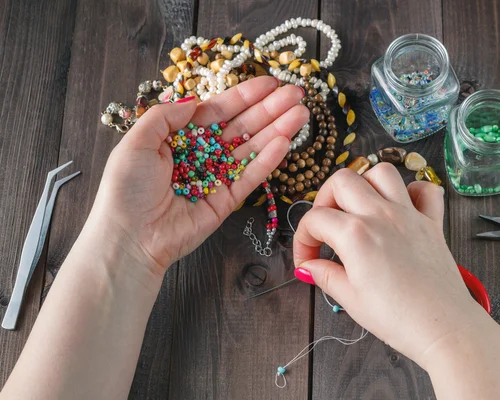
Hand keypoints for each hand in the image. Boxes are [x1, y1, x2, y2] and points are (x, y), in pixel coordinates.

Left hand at [86, 77, 307, 274]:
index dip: (244, 96)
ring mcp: (216, 178)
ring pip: (251, 149)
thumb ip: (167, 116)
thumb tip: (196, 102)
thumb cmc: (126, 189)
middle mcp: (202, 155)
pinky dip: (267, 160)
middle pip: (241, 127)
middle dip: (269, 110)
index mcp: (180, 138)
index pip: (218, 111)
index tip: (270, 83)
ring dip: (277, 130)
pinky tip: (285, 141)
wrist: (130, 237)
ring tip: (302, 113)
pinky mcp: (226, 201)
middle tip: (296, 93)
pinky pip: (250, 177)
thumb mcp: (138, 141)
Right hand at [292, 164, 493, 366]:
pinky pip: (424, 190)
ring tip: (358, 208)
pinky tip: (399, 209)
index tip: (308, 259)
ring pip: (381, 172)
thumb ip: (325, 275)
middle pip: (342, 181)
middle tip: (326, 226)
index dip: (303, 239)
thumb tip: (308, 267)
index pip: (315, 220)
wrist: (443, 328)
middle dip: (325, 199)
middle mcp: (381, 215)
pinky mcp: (432, 223)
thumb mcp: (350, 299)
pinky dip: (410, 191)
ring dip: (364, 184)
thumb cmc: (398, 318)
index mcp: (355, 234)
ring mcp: (409, 215)